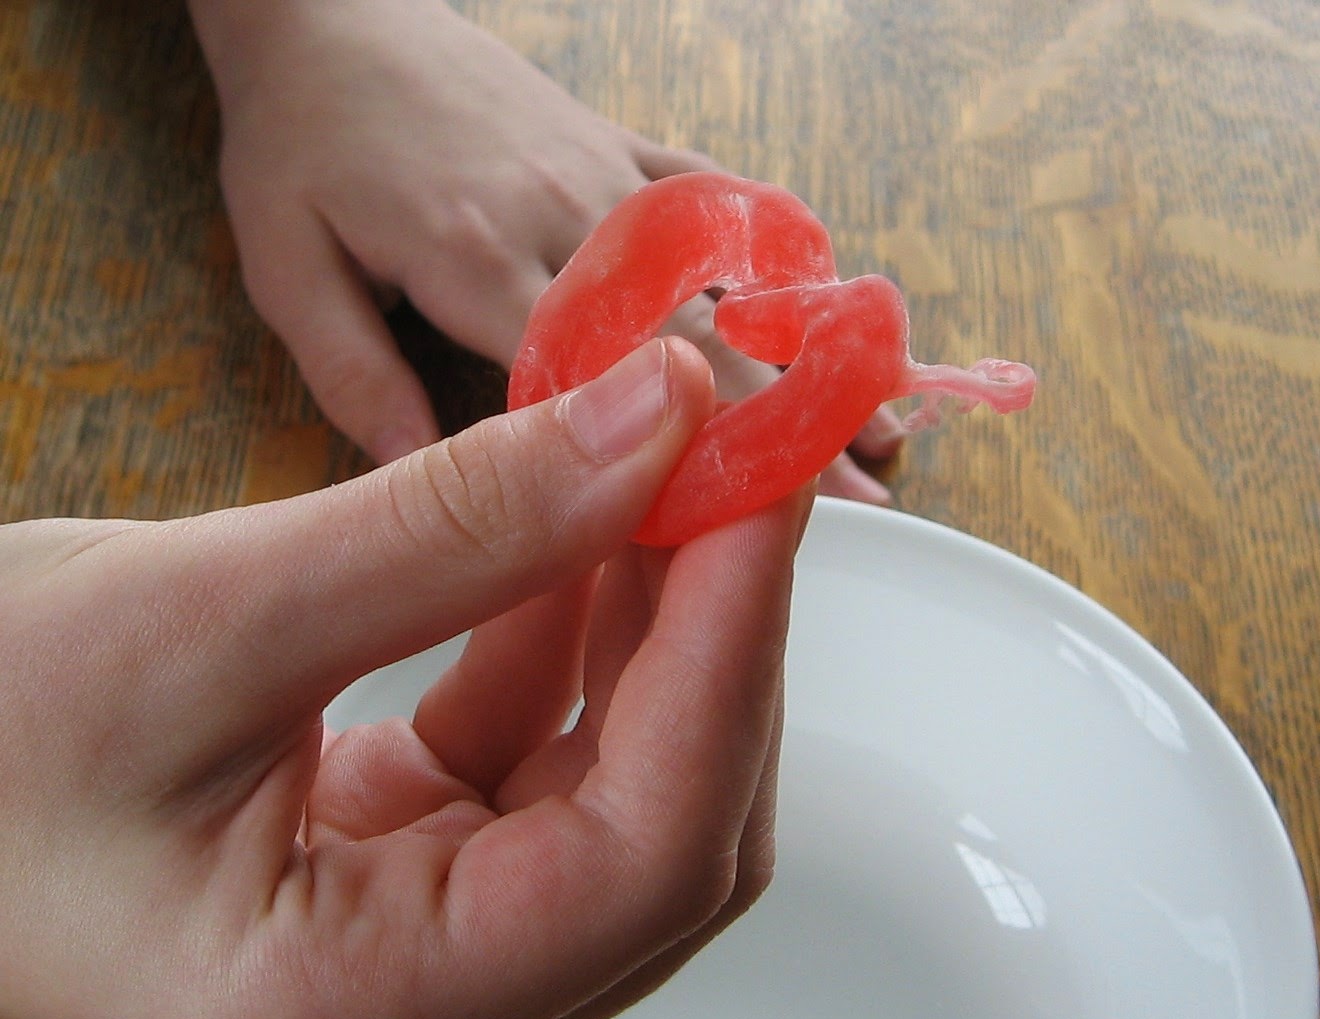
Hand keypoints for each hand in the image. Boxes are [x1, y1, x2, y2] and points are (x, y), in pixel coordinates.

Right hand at [0, 340, 807, 1018]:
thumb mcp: (204, 616)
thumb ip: (456, 528)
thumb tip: (661, 423)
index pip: (646, 859)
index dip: (732, 661)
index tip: (765, 492)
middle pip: (666, 836)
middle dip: (716, 640)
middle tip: (735, 464)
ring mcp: (425, 963)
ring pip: (625, 793)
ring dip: (658, 629)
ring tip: (666, 477)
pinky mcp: (418, 885)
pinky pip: (546, 760)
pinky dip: (577, 642)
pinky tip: (587, 536)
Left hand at [187, 0, 902, 495]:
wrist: (328, 2)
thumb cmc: (303, 142)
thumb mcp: (290, 268)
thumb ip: (355, 378)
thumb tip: (423, 478)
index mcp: (483, 265)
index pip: (603, 381)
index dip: (682, 453)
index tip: (748, 519)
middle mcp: (569, 221)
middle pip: (694, 336)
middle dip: (778, 422)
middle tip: (858, 496)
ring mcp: (606, 175)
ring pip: (724, 274)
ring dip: (806, 350)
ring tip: (880, 417)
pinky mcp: (618, 142)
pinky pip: (714, 193)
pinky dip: (776, 248)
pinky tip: (830, 301)